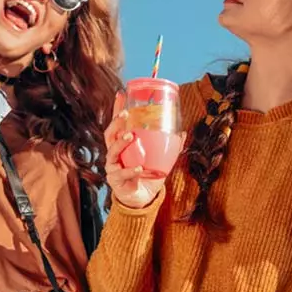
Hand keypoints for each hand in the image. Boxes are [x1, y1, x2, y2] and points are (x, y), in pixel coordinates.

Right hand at [104, 93, 167, 209]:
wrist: (140, 198)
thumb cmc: (146, 175)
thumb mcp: (159, 158)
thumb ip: (169, 146)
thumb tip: (182, 131)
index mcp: (122, 144)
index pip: (118, 123)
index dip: (117, 109)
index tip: (121, 93)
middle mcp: (114, 153)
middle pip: (110, 134)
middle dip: (116, 123)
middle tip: (125, 114)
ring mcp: (113, 166)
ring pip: (112, 152)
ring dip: (121, 143)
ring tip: (131, 136)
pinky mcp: (115, 180)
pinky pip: (122, 174)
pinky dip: (131, 170)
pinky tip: (139, 167)